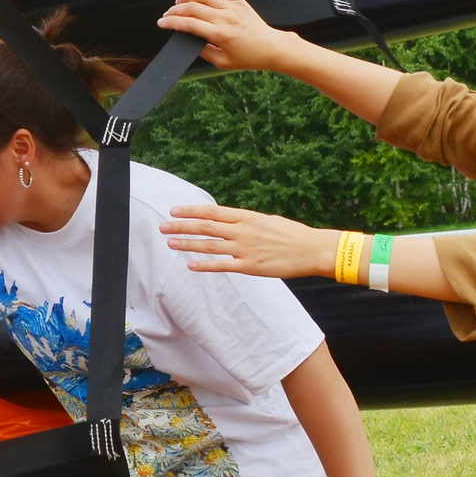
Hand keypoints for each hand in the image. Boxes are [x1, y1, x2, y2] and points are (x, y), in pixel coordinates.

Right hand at [157, 0, 304, 71]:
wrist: (271, 47)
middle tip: (167, 14)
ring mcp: (233, 7)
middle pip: (193, 7)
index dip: (172, 22)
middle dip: (175, 10)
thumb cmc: (248, 57)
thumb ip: (203, 51)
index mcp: (220, 35)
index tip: (162, 23)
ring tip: (179, 2)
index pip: (189, 24)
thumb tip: (189, 40)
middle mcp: (225, 18)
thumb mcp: (222, 62)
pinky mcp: (239, 1)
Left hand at [160, 202, 339, 277]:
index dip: (191, 211)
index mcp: (247, 217)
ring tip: (170, 243)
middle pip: (205, 227)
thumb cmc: (291, 234)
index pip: (212, 212)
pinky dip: (204, 265)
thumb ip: (246, 222)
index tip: (174, 210)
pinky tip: (190, 265)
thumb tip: (228, 222)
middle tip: (164, 227)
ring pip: (210, 245)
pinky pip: (222, 266)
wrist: (312, 249)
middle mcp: (243, 231)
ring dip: (188, 244)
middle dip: (182, 227)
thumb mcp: (267, 220)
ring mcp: (245, 249)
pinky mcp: (250, 266)